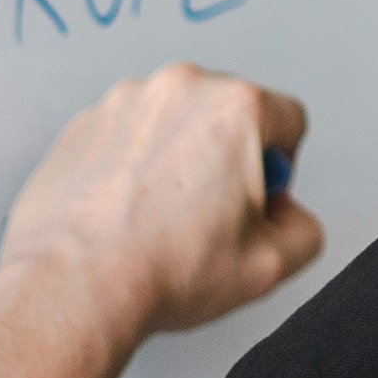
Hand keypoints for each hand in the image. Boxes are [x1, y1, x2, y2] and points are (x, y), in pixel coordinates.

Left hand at [0, 63, 324, 348]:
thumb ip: (304, 229)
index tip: (258, 199)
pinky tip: (126, 215)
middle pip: (228, 115)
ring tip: (161, 220)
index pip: (289, 120)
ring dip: (177, 160)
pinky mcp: (81, 124)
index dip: (281, 169)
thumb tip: (287, 217)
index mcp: (234, 108)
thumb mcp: (273, 265)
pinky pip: (126, 137)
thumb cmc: (159, 270)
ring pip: (173, 124)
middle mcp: (178, 89)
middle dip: (228, 160)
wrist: (72, 287)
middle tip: (210, 216)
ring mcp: (123, 102)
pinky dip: (131, 168)